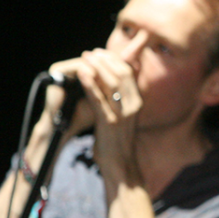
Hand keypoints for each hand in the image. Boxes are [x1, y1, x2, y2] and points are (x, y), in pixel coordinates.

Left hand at [47, 50, 142, 181]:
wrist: (120, 164)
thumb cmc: (117, 141)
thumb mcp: (124, 116)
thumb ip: (120, 99)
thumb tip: (111, 82)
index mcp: (137, 102)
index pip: (129, 73)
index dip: (114, 60)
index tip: (100, 53)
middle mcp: (133, 106)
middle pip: (122, 73)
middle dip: (105, 60)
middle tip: (90, 53)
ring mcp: (123, 114)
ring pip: (112, 82)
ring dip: (97, 67)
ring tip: (84, 58)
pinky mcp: (109, 122)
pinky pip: (99, 98)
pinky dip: (90, 83)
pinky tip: (81, 73)